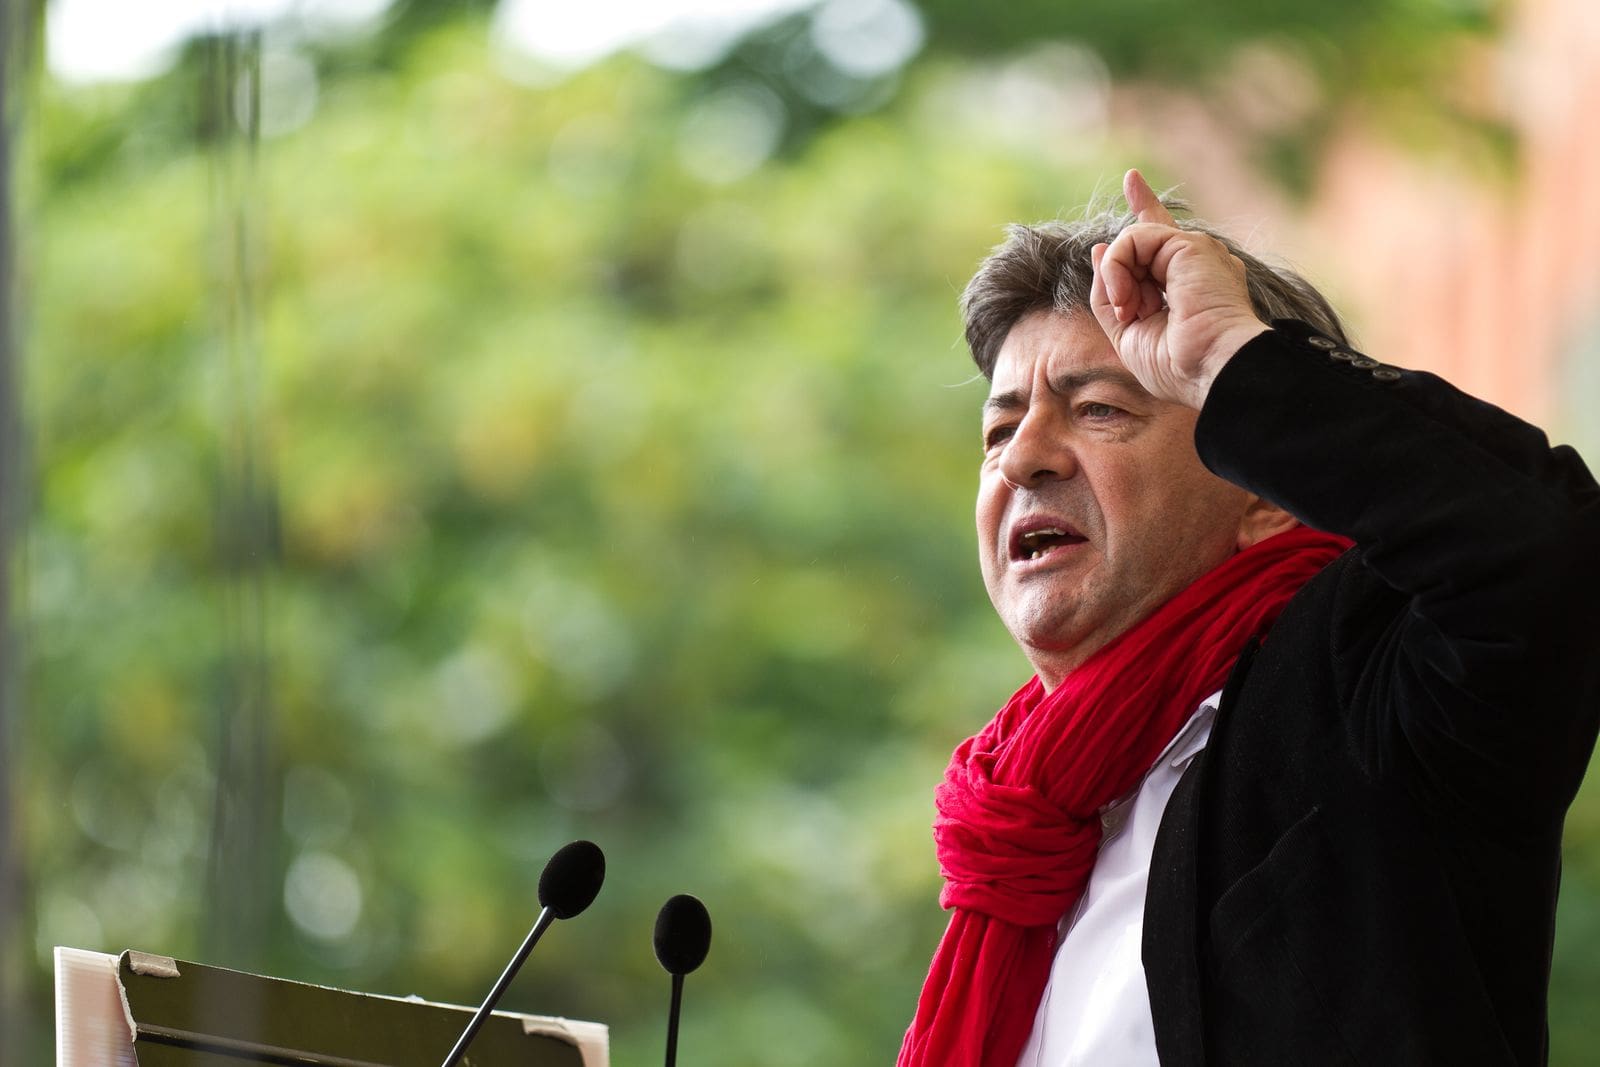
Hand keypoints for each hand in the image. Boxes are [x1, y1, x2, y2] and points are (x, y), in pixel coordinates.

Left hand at [1089, 169, 1268, 409]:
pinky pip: (1131, 240)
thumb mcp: (1130, 332)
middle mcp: (1196, 262)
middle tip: (1132, 314)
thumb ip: (1112, 293)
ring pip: (1131, 243)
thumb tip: (1099, 248)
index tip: (1132, 179)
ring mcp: (1194, 250)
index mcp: (1188, 283)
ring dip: (1116, 280)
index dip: (1145, 207)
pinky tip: (1128, 298)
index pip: (1159, 240)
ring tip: (1131, 312)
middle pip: (1147, 232)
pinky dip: (1118, 269)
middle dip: (1118, 269)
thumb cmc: (1179, 364)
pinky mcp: (1187, 244)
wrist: (1214, 368)